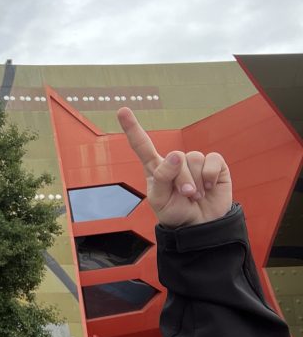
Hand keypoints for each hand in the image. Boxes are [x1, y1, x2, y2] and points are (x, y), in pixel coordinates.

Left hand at [117, 107, 231, 227]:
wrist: (200, 226)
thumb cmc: (175, 213)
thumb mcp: (161, 201)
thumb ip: (163, 178)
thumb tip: (175, 154)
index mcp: (155, 168)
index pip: (142, 145)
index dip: (132, 127)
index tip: (122, 110)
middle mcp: (174, 161)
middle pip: (175, 158)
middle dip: (181, 180)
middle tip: (185, 197)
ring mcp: (194, 161)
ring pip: (193, 158)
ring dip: (195, 182)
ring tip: (195, 195)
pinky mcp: (213, 164)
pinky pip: (212, 160)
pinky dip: (209, 176)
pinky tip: (208, 187)